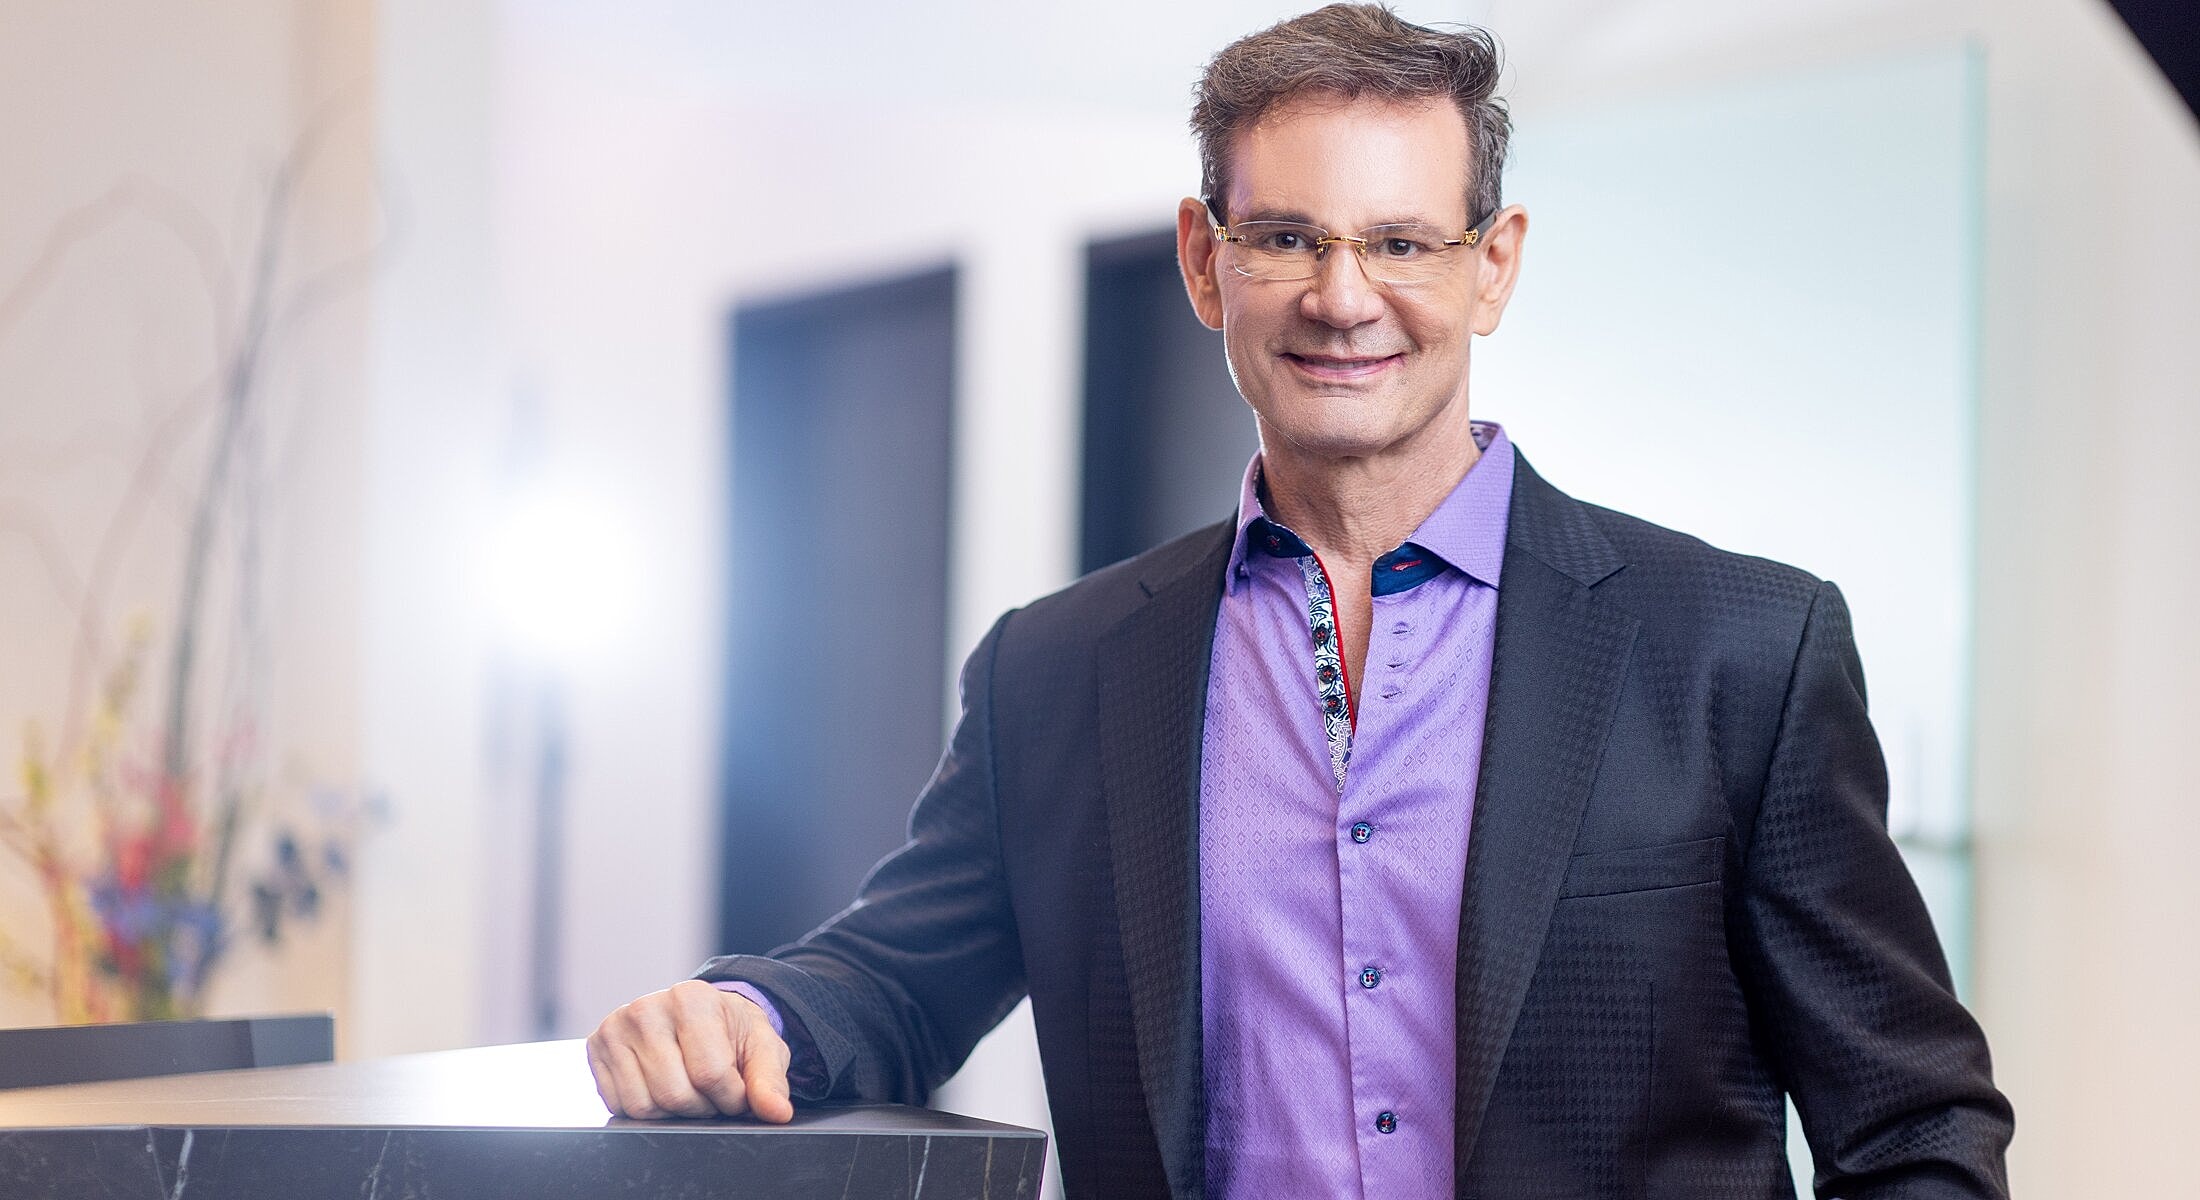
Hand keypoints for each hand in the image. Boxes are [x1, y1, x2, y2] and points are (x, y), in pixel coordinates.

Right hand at [586, 980, 794, 1121]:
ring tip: (689, 1089)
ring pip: (643, 1106)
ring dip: (673, 1113)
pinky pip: (618, 1105)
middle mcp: (646, 1008)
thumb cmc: (732, 1033)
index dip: (731, 1098)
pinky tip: (661, 1087)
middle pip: (674, 1094)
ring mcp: (615, 1027)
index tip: (738, 1092)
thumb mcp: (762, 1048)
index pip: (709, 1073)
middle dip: (702, 1108)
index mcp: (692, 998)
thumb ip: (770, 1081)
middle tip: (712, 1094)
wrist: (701, 1015)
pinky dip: (646, 1109)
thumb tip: (778, 1113)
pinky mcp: (595, 1048)